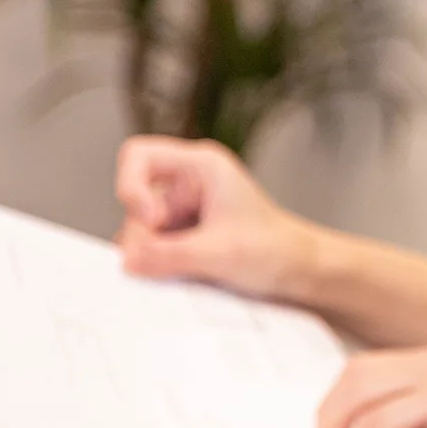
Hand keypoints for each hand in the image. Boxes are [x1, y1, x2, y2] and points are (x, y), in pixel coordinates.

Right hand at [115, 135, 321, 301]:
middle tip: (170, 262)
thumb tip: (127, 258)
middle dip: (145, 236)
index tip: (152, 220)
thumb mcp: (219, 253)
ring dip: (152, 254)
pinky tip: (186, 272)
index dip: (131, 187)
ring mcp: (182, 208)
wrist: (299, 269)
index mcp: (202, 165)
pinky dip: (158, 263)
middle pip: (134, 202)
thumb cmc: (274, 249)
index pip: (139, 155)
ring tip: (190, 268)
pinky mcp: (181, 233)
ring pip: (140, 229)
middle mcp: (188, 181)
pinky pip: (150, 246)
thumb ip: (168, 255)